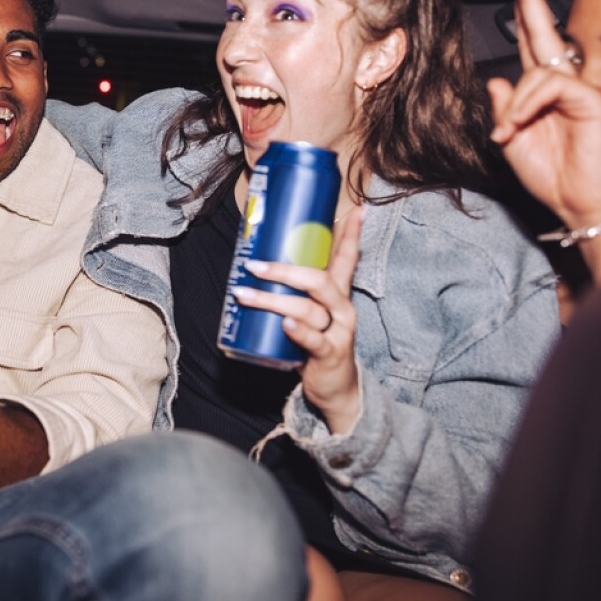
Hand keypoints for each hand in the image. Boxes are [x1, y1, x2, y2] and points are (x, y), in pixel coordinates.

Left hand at [235, 208, 364, 432]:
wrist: (337, 389)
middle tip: (254, 265)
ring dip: (273, 300)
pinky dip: (299, 332)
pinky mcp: (329, 354)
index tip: (356, 211)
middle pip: (320, 280)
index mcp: (337, 295)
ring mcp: (338, 332)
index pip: (347, 259)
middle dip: (285, 270)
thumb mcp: (310, 313)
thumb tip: (259, 264)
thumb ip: (294, 292)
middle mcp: (341, 309)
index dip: (351, 235)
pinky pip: (315, 340)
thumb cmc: (317, 343)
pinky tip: (286, 325)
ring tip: (244, 294)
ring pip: (308, 309)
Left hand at [489, 0, 600, 230]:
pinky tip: (519, 124)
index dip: (524, 18)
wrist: (578, 204)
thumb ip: (502, 112)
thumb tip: (495, 79)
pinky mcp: (590, 99)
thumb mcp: (511, 143)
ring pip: (538, 72)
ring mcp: (580, 90)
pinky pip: (552, 86)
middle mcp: (563, 86)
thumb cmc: (550, 176)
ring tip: (509, 132)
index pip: (532, 49)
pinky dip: (529, 103)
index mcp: (542, 94)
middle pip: (546, 36)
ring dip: (516, 102)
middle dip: (533, 1)